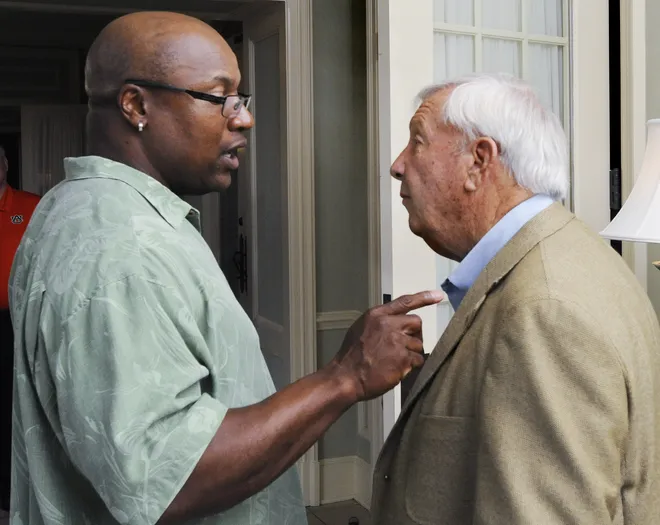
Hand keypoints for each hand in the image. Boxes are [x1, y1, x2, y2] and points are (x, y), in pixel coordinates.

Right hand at [329, 291, 443, 401]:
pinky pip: (418, 360)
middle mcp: (388, 324)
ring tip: (393, 361)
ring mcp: (396, 341)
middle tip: (403, 345)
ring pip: (418, 344)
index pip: (405, 301)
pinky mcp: (403, 358)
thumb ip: (380, 322)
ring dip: (410, 353)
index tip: (438, 295)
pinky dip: (411, 366)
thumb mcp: (361, 328)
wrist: (346, 377)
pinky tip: (397, 369)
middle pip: (416, 322)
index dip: (424, 297)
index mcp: (377, 315)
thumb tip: (395, 322)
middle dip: (413, 334)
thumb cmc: (351, 356)